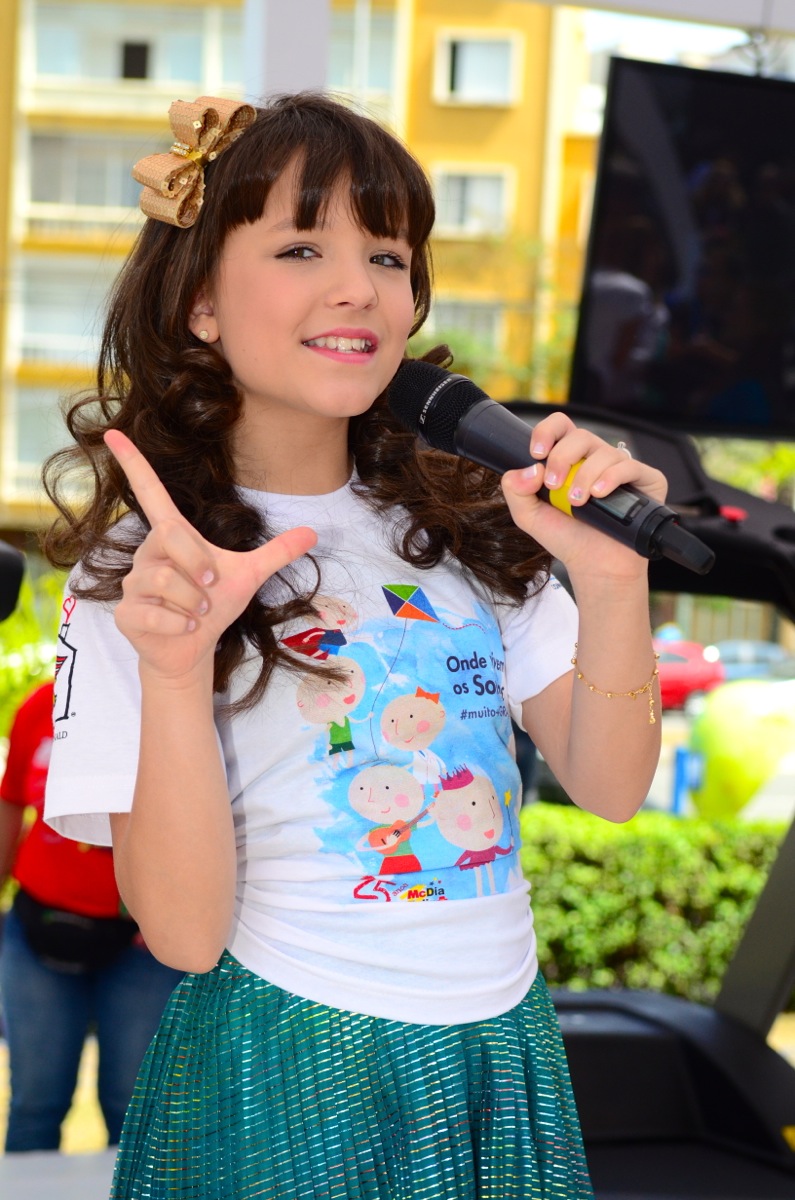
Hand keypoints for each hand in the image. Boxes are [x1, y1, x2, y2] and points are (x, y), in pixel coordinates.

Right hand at [104, 431, 316, 683]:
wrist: (192, 649)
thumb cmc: (213, 606)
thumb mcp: (249, 576)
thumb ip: (277, 552)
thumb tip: (315, 532)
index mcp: (172, 535)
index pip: (150, 492)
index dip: (134, 463)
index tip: (114, 432)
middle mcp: (148, 552)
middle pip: (172, 536)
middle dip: (199, 564)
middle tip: (211, 587)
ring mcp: (132, 583)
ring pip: (166, 580)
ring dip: (194, 602)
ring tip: (198, 613)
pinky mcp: (126, 613)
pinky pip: (156, 613)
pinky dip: (180, 624)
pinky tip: (185, 628)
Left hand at [500, 413, 667, 579]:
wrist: (594, 566)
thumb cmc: (567, 538)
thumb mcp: (529, 516)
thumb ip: (516, 491)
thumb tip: (529, 468)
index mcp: (569, 459)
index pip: (560, 427)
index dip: (546, 431)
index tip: (536, 454)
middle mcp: (595, 459)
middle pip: (580, 436)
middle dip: (562, 458)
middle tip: (554, 486)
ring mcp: (621, 468)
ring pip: (603, 452)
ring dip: (585, 476)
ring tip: (577, 503)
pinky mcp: (645, 480)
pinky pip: (629, 466)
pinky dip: (611, 478)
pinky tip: (599, 495)